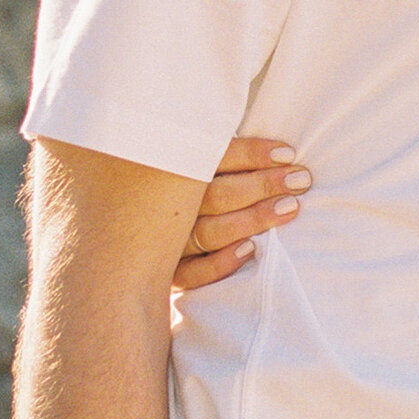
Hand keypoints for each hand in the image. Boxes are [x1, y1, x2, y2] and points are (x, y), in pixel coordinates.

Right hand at [173, 136, 311, 292]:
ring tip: (289, 208)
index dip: (250, 154)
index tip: (287, 154)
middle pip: (216, 195)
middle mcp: (164, 208)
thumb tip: (261, 142)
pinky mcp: (168, 276)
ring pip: (210, 232)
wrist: (119, 246)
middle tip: (300, 179)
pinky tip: (250, 250)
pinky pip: (193, 274)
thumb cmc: (178, 194)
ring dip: (252, 219)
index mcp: (168, 174)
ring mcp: (165, 244)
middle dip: (262, 185)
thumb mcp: (188, 168)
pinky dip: (221, 263)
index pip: (211, 159)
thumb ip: (211, 155)